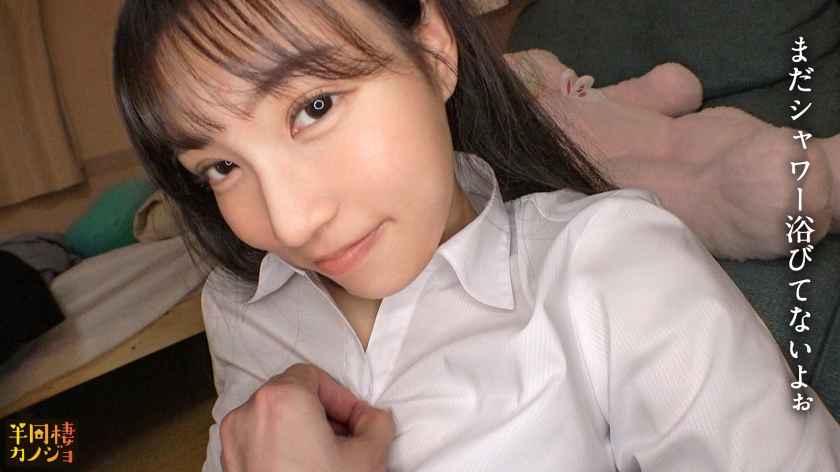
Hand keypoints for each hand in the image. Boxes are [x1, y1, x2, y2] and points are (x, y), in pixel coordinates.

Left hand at [219, 364, 394, 471]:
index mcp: (282, 400)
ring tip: (326, 460)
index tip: (357, 421)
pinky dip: (281, 448)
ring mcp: (234, 442)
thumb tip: (370, 418)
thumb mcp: (369, 456)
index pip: (314, 376)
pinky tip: (305, 471)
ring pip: (273, 419)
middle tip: (346, 440)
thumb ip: (376, 422)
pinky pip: (258, 442)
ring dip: (302, 431)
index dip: (341, 398)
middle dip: (322, 414)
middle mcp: (249, 414)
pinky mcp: (230, 465)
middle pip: (292, 394)